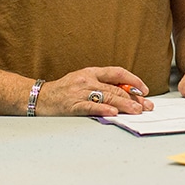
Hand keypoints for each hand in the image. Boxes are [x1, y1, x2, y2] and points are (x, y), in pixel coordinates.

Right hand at [35, 66, 153, 116]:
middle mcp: (86, 80)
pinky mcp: (72, 105)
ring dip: (124, 104)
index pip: (117, 73)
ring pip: (106, 96)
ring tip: (136, 110)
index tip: (144, 90)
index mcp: (91, 72)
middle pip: (115, 88)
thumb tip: (125, 95)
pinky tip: (113, 112)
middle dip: (133, 98)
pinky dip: (103, 109)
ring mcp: (79, 92)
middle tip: (146, 106)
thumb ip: (101, 86)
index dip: (133, 80)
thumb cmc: (63, 91)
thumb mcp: (83, 82)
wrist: (38, 97)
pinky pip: (90, 107)